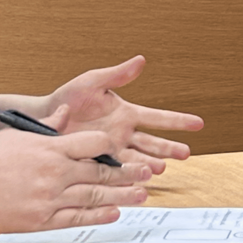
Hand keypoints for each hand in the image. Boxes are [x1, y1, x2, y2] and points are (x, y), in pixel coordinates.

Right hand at [0, 114, 154, 232]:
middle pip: (101, 171)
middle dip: (128, 173)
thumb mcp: (18, 134)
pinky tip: (114, 213)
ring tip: (142, 194)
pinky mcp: (41, 219)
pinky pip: (77, 218)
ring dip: (121, 195)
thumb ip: (48, 126)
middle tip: (148, 173)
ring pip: (94, 196)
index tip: (122, 150)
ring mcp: (49, 197)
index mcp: (50, 147)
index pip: (94, 143)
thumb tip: (66, 112)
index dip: (111, 147)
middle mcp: (54, 172)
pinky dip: (98, 216)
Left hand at [41, 56, 202, 165]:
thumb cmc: (67, 98)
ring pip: (137, 159)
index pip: (158, 118)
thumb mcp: (93, 82)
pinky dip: (128, 177)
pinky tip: (137, 182)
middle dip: (169, 148)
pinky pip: (116, 171)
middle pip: (153, 143)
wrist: (43, 118)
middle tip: (186, 153)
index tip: (198, 124)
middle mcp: (123, 134)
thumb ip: (118, 75)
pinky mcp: (98, 162)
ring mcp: (111, 150)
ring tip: (161, 168)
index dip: (178, 121)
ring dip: (150, 164)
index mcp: (126, 114)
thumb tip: (141, 60)